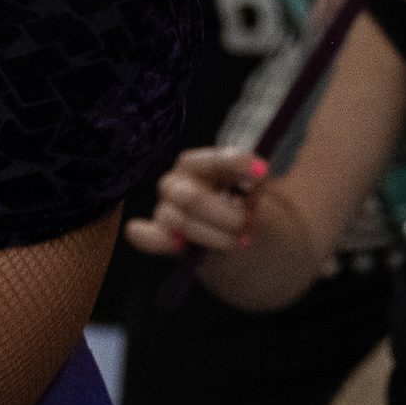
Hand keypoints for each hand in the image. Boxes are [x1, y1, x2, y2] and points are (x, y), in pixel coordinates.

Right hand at [125, 146, 267, 258]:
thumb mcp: (257, 192)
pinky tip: (178, 245)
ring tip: (238, 242)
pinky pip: (143, 235)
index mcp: (200, 166)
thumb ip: (256, 179)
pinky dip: (156, 239)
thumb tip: (258, 170)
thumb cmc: (244, 208)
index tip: (262, 173)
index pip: (209, 160)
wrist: (239, 239)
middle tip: (247, 223)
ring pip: (175, 221)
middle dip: (222, 214)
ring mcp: (165, 209)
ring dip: (210, 235)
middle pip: (190, 197)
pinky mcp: (159, 235)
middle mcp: (177, 183)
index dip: (234, 164)